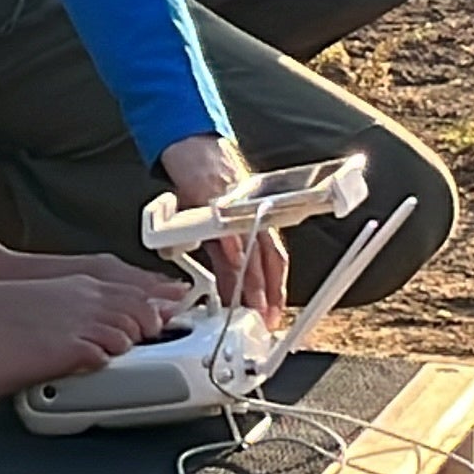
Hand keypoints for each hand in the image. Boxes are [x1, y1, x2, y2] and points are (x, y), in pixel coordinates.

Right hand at [159, 134, 284, 320]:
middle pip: (266, 264)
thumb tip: (222, 281)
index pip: (274, 262)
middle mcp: (251, 221)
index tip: (275, 313)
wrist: (197, 153)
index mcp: (256, 226)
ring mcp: (235, 215)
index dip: (277, 289)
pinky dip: (231, 257)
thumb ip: (223, 251)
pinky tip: (231, 275)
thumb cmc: (210, 187)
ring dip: (250, 285)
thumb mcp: (224, 219)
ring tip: (249, 308)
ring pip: (249, 256)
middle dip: (266, 296)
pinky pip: (226, 236)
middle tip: (264, 320)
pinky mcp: (216, 208)